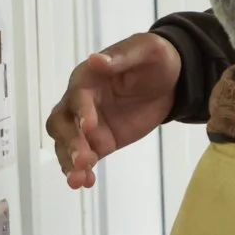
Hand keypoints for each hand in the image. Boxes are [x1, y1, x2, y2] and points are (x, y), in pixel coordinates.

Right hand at [46, 32, 180, 189]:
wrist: (172, 77)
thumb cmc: (154, 58)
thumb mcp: (145, 51)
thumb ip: (121, 58)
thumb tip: (95, 59)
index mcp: (88, 78)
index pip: (78, 96)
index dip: (82, 112)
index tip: (89, 127)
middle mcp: (81, 102)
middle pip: (63, 124)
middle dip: (70, 142)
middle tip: (84, 159)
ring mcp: (89, 125)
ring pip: (68, 144)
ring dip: (70, 162)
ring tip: (79, 180)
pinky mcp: (101, 141)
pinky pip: (86, 157)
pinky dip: (82, 171)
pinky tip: (85, 183)